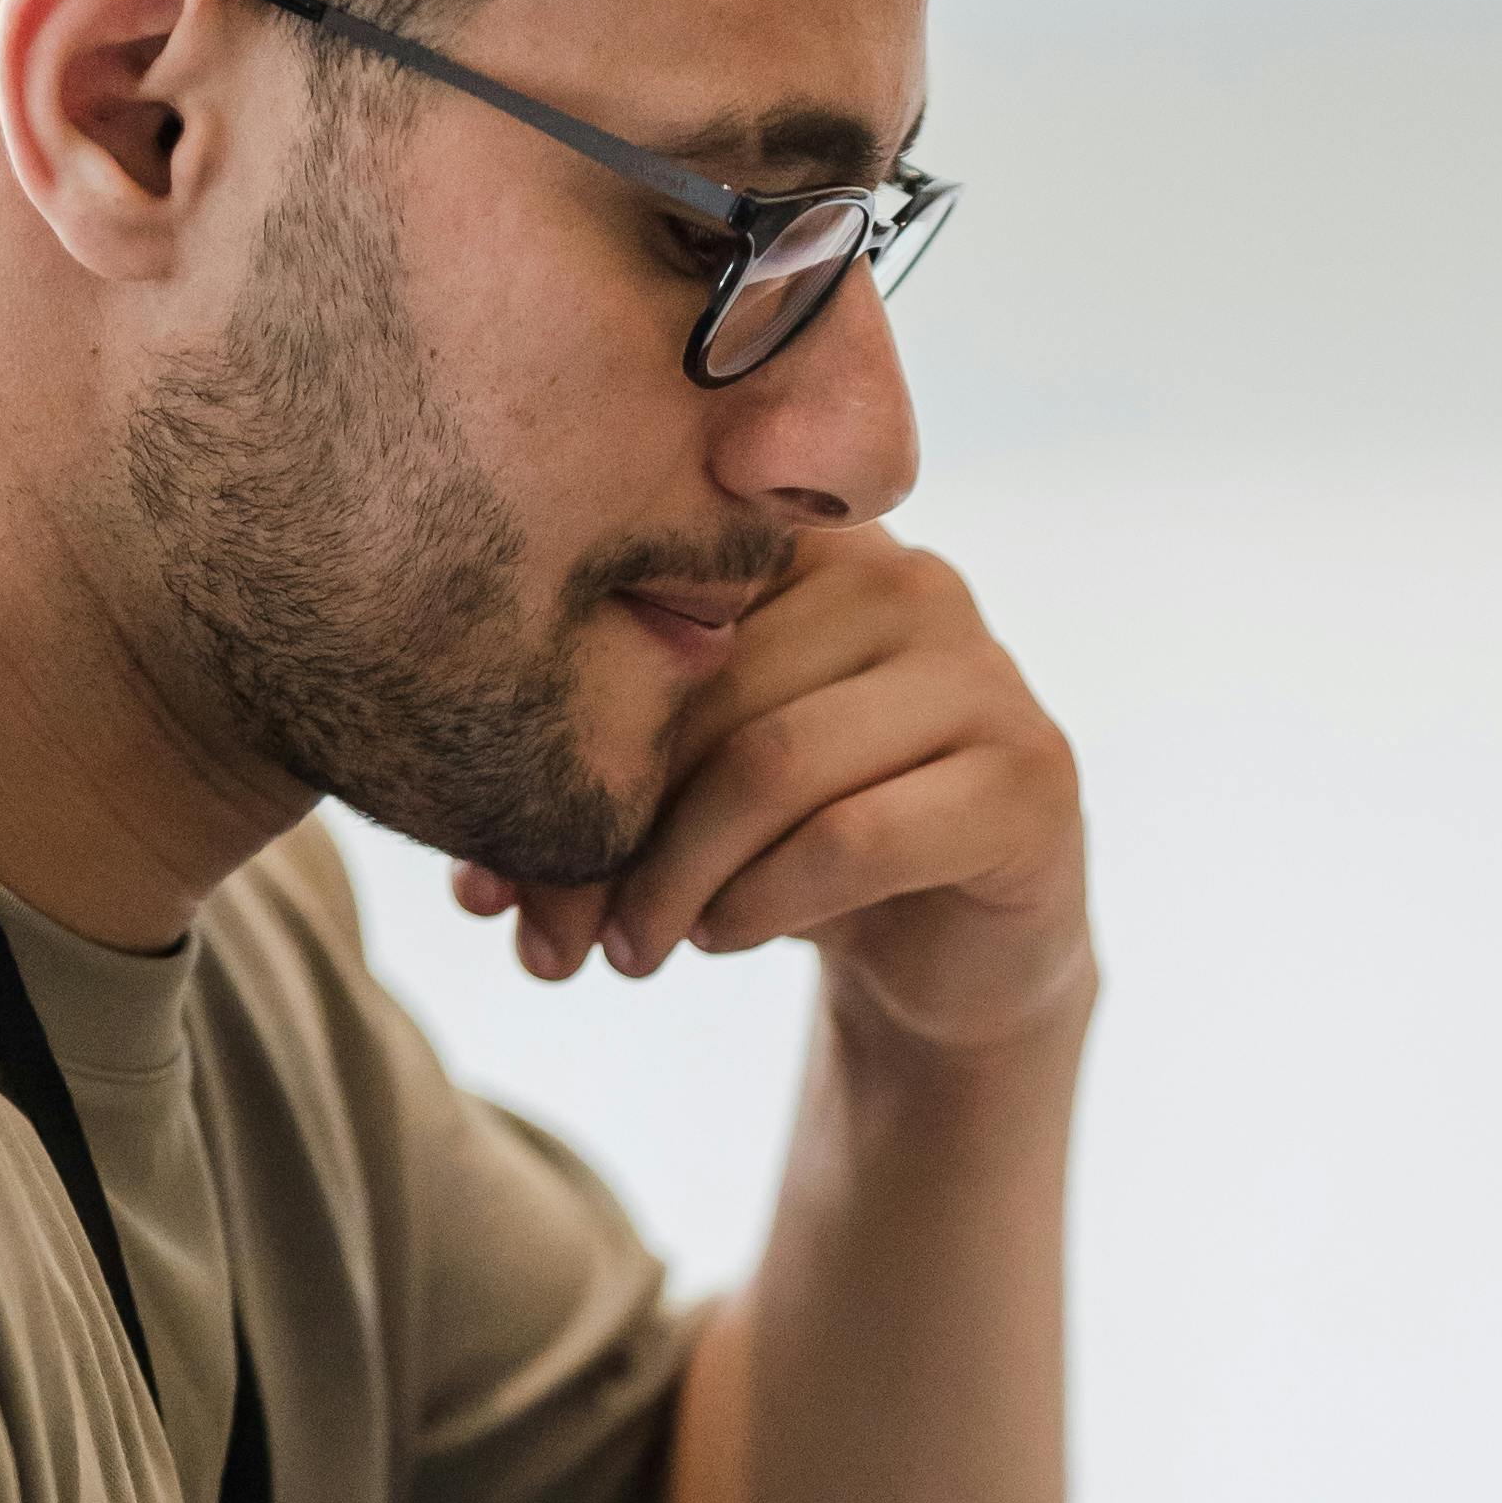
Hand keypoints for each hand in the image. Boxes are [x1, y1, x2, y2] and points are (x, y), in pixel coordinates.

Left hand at [454, 529, 1090, 1057]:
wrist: (952, 957)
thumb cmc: (795, 848)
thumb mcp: (679, 801)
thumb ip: (589, 792)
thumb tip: (471, 877)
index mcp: (810, 545)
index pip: (659, 609)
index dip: (564, 738)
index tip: (494, 870)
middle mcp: (910, 579)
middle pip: (710, 692)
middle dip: (611, 833)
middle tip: (552, 938)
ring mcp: (984, 671)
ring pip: (774, 762)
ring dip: (678, 879)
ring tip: (635, 951)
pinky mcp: (1030, 776)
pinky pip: (856, 835)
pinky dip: (766, 901)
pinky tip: (725, 936)